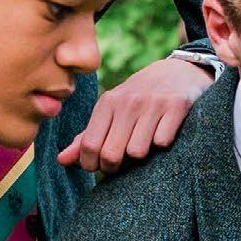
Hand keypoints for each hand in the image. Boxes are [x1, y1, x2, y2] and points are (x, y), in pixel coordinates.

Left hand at [60, 51, 212, 172]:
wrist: (179, 72)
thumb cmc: (139, 99)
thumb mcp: (111, 111)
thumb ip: (87, 137)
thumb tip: (61, 160)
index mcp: (107, 102)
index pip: (89, 145)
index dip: (92, 164)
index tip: (101, 165)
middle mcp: (128, 101)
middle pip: (111, 154)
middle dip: (114, 167)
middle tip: (122, 162)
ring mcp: (153, 103)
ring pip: (137, 153)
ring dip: (142, 157)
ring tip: (144, 144)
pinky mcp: (177, 106)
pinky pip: (163, 143)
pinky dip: (164, 144)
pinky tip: (164, 133)